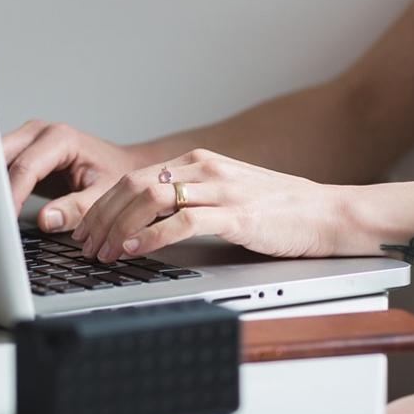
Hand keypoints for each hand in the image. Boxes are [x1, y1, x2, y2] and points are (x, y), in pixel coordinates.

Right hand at [2, 120, 148, 232]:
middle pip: (1, 157)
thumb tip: (46, 220)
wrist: (120, 165)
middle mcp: (40, 132)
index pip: (25, 167)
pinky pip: (0, 165)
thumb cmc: (115, 176)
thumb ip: (78, 209)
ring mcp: (28, 139)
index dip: (12, 195)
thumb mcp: (103, 195)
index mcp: (61, 138)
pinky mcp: (21, 151)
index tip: (5, 219)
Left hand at [75, 149, 344, 262]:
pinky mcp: (237, 215)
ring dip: (119, 227)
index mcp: (200, 162)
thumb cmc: (279, 210)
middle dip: (102, 217)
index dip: (104, 205)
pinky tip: (134, 251)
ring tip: (103, 251)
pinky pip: (183, 222)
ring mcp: (222, 190)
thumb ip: (191, 200)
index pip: (135, 178)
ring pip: (151, 199)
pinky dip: (151, 237)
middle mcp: (206, 169)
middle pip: (135, 185)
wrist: (328, 213)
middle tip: (85, 244)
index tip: (86, 229)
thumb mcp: (227, 194)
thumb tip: (146, 222)